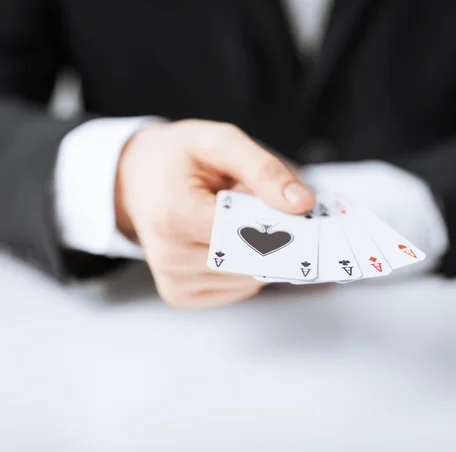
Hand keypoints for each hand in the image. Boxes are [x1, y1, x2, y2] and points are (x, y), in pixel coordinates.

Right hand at [115, 120, 314, 307]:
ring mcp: (174, 282)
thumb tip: (302, 204)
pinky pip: (238, 289)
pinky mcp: (181, 295)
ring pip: (251, 279)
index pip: (248, 235)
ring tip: (241, 222)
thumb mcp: (220, 142)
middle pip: (253, 261)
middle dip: (274, 238)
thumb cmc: (178, 158)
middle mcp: (169, 257)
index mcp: (174, 216)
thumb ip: (263, 169)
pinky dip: (248, 266)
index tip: (296, 209)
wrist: (137, 177)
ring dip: (261, 252)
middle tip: (270, 210)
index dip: (279, 222)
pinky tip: (232, 242)